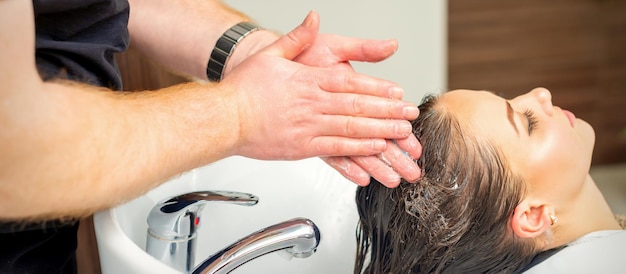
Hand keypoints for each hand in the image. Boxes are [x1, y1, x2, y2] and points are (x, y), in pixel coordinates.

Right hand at [221, 11, 417, 161]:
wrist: (223, 116)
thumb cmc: (244, 88)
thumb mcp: (271, 54)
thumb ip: (296, 37)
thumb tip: (313, 19)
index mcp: (308, 79)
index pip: (350, 82)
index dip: (377, 87)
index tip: (397, 92)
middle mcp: (312, 102)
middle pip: (357, 105)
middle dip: (387, 110)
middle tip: (409, 115)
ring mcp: (307, 126)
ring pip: (350, 128)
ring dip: (379, 130)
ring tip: (401, 134)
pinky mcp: (300, 147)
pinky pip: (335, 149)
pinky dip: (357, 149)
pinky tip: (374, 148)